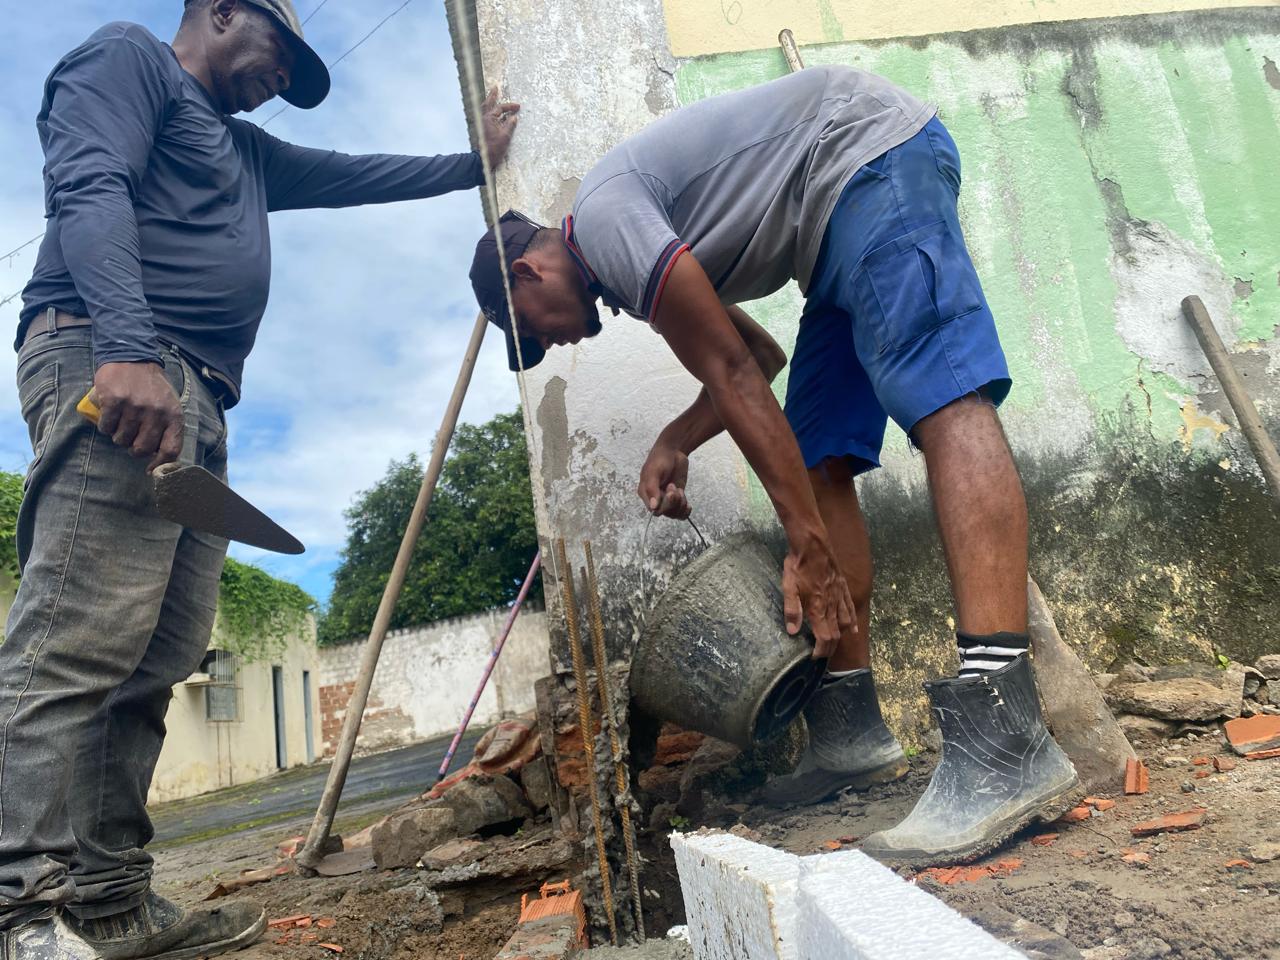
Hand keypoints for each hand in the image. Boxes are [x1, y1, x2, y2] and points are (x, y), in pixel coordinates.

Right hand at [92, 361, 182, 472]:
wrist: (131, 356)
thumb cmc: (151, 386)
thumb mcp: (169, 404)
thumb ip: (167, 427)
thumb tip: (160, 457)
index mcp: (173, 415)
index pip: (171, 450)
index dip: (159, 465)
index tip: (150, 468)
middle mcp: (156, 412)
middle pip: (142, 449)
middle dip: (133, 449)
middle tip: (130, 439)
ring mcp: (135, 406)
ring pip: (121, 440)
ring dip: (118, 437)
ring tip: (120, 424)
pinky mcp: (114, 401)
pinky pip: (106, 427)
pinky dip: (105, 426)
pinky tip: (109, 417)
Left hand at [480, 87, 519, 168]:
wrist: (484, 159)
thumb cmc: (494, 148)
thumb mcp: (505, 136)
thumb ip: (510, 125)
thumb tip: (514, 118)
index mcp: (489, 119)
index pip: (500, 108)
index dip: (509, 107)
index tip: (518, 107)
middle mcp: (484, 119)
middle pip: (488, 104)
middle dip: (492, 95)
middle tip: (495, 87)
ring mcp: (482, 124)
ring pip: (486, 109)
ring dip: (490, 102)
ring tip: (493, 96)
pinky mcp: (483, 129)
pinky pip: (486, 116)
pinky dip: (490, 111)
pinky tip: (494, 112)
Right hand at [638, 438, 690, 518]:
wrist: (673, 450)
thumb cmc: (660, 459)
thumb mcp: (654, 472)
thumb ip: (652, 489)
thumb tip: (653, 507)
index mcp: (645, 493)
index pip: (654, 510)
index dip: (665, 504)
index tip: (670, 491)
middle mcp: (655, 498)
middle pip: (665, 512)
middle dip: (673, 502)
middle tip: (674, 487)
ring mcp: (667, 498)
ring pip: (674, 514)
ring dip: (680, 505)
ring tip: (679, 490)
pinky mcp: (677, 497)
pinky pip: (680, 512)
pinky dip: (685, 511)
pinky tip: (688, 505)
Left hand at [782, 530, 854, 657]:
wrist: (813, 544)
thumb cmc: (798, 565)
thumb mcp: (788, 586)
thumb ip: (791, 610)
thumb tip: (793, 632)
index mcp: (818, 608)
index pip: (824, 638)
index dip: (821, 651)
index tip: (814, 658)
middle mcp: (832, 606)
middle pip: (835, 634)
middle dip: (829, 649)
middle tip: (821, 656)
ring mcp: (840, 597)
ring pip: (845, 623)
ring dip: (840, 638)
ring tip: (834, 646)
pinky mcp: (843, 588)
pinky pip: (851, 608)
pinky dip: (852, 621)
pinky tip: (854, 629)